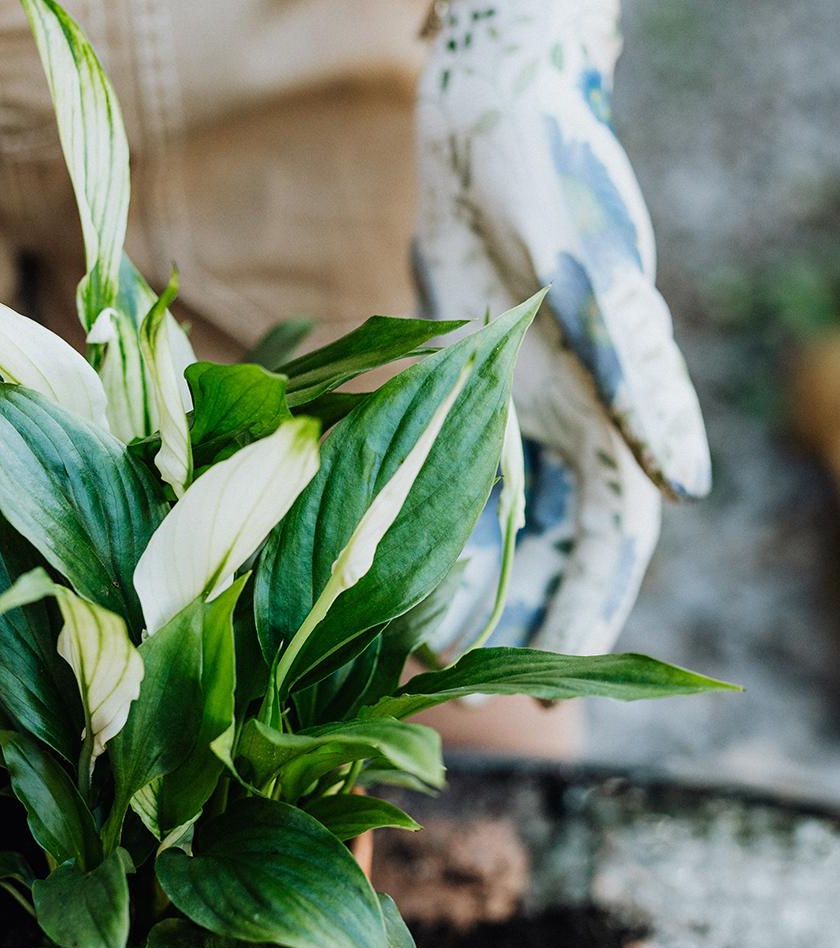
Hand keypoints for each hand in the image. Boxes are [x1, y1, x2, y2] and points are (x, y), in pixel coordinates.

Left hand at [413, 0, 710, 654]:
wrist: (485, 117)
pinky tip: (400, 570)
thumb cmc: (543, 167)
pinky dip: (435, 527)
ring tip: (427, 646)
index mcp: (618, 399)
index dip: (592, 608)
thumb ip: (629, 364)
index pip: (618, 533)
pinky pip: (457, 478)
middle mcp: (578, 414)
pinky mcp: (470, 389)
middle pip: (564, 547)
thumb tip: (685, 486)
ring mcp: (523, 406)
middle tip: (492, 693)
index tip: (560, 680)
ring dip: (474, 585)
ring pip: (507, 524)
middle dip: (534, 621)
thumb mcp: (585, 262)